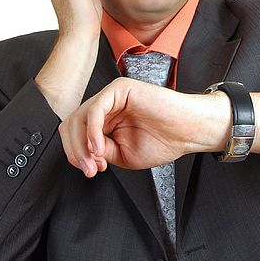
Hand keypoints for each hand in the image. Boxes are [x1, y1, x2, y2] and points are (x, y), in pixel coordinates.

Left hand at [58, 77, 230, 177]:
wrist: (188, 132)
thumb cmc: (163, 141)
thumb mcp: (122, 155)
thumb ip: (100, 152)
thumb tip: (83, 154)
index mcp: (104, 120)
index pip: (75, 134)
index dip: (76, 154)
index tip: (91, 171)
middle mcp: (104, 106)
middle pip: (71, 125)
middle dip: (76, 151)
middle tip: (90, 169)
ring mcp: (110, 96)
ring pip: (79, 117)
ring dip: (82, 144)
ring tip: (96, 161)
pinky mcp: (119, 89)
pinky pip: (95, 109)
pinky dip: (92, 131)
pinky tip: (99, 146)